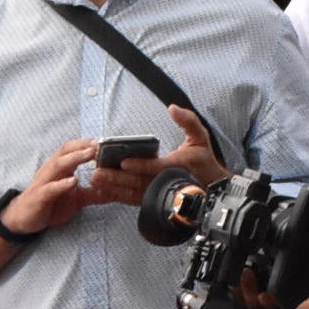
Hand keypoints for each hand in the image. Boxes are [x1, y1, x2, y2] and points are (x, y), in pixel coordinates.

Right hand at [6, 139, 105, 231]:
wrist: (24, 219)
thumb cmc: (50, 204)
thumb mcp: (77, 199)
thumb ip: (94, 193)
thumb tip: (115, 191)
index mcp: (60, 168)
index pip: (72, 149)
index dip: (87, 143)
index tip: (104, 140)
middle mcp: (51, 171)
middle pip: (66, 152)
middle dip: (83, 146)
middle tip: (99, 143)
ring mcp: (44, 182)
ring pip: (58, 165)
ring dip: (75, 158)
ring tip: (90, 154)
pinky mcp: (39, 197)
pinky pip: (50, 188)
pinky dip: (62, 184)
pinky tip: (73, 181)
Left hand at [97, 107, 226, 202]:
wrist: (211, 189)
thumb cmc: (203, 161)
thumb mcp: (200, 138)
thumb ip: (188, 121)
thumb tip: (173, 108)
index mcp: (177, 165)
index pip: (156, 167)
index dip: (140, 165)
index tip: (124, 162)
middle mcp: (166, 181)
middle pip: (139, 181)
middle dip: (118, 178)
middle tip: (99, 172)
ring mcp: (158, 193)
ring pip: (133, 192)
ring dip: (114, 187)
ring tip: (97, 180)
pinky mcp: (152, 199)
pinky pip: (132, 200)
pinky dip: (117, 196)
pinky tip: (103, 190)